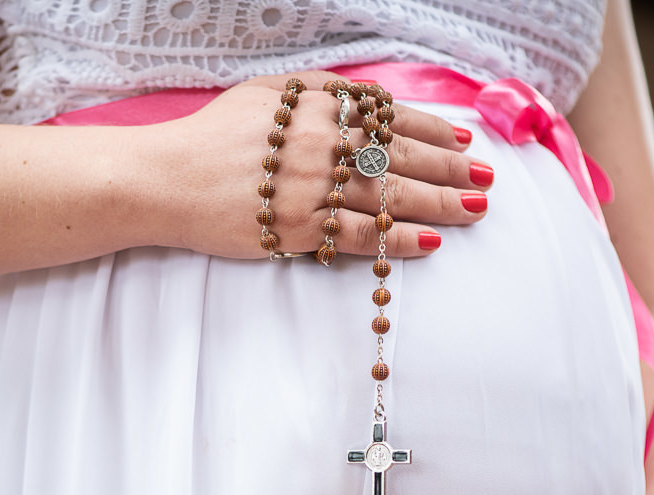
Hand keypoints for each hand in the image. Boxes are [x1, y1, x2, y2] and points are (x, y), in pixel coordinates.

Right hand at [152, 71, 493, 259]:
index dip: (433, 128)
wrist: (167, 179)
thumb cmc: (214, 135)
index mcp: (317, 107)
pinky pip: (361, 236)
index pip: (391, 116)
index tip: (463, 140)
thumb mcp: (265, 93)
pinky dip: (397, 240)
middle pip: (401, 155)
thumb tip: (369, 97)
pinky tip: (428, 243)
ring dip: (439, 203)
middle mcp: (322, 144)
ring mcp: (313, 189)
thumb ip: (318, 91)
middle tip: (486, 178)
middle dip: (451, 167)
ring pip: (390, 195)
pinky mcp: (299, 229)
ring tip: (475, 210)